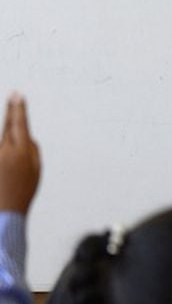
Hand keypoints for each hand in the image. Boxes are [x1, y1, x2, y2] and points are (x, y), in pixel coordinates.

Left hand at [0, 93, 40, 213]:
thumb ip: (33, 149)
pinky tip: (10, 139)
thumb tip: (27, 137)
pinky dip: (6, 141)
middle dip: (11, 109)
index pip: (19, 123)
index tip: (18, 95)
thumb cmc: (23, 190)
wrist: (4, 209)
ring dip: (7, 125)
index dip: (19, 108)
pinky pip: (1, 146)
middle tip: (13, 94)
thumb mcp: (36, 169)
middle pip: (7, 125)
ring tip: (11, 111)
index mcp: (19, 151)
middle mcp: (4, 150)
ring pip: (2, 135)